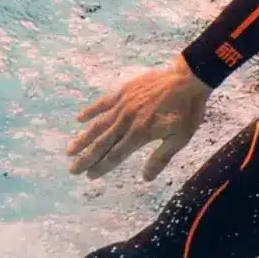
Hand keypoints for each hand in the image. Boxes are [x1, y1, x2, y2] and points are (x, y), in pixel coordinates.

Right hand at [67, 55, 209, 180]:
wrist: (188, 79)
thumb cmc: (187, 110)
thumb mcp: (180, 138)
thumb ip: (160, 158)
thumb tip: (145, 178)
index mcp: (140, 134)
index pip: (116, 155)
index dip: (102, 167)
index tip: (90, 176)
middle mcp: (127, 120)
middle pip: (102, 143)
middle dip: (87, 158)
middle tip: (73, 169)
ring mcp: (123, 105)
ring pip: (98, 124)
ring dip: (83, 138)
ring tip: (70, 150)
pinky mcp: (124, 91)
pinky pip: (103, 103)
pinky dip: (90, 111)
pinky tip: (79, 119)